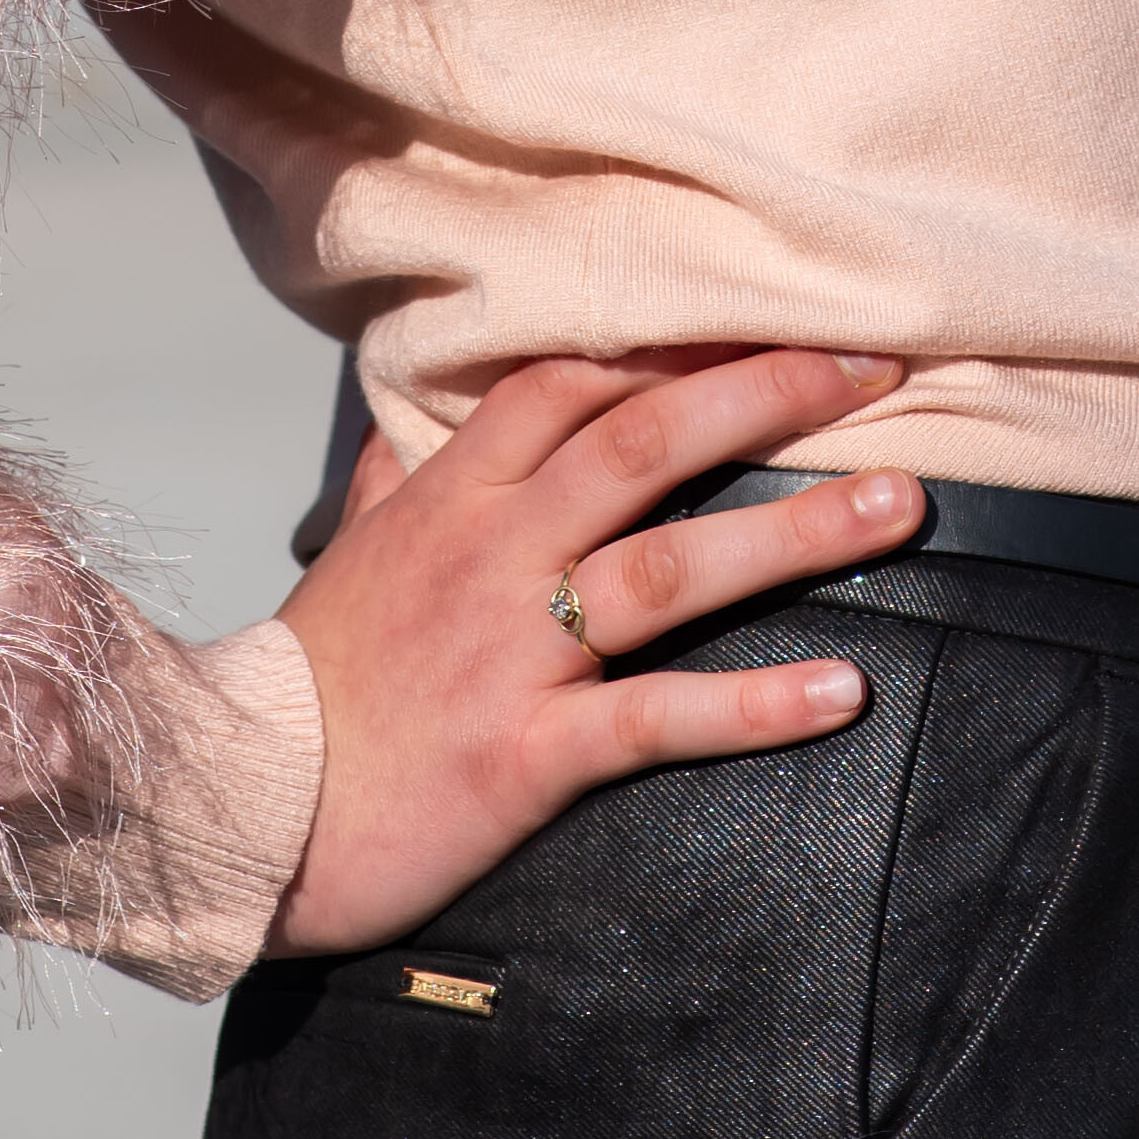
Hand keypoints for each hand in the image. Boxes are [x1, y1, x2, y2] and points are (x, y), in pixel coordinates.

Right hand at [264, 343, 921, 958]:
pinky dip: (756, 703)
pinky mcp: (528, 751)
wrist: (237, 809)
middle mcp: (491, 554)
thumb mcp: (341, 565)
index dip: (676, 349)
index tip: (769, 329)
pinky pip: (658, 716)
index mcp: (449, 499)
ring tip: (902, 504)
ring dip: (797, 530)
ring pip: (672, 564)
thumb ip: (385, 491)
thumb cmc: (301, 688)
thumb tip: (396, 437)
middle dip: (769, 395)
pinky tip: (843, 689)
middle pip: (646, 442)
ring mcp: (513, 650)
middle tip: (876, 367)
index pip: (570, 386)